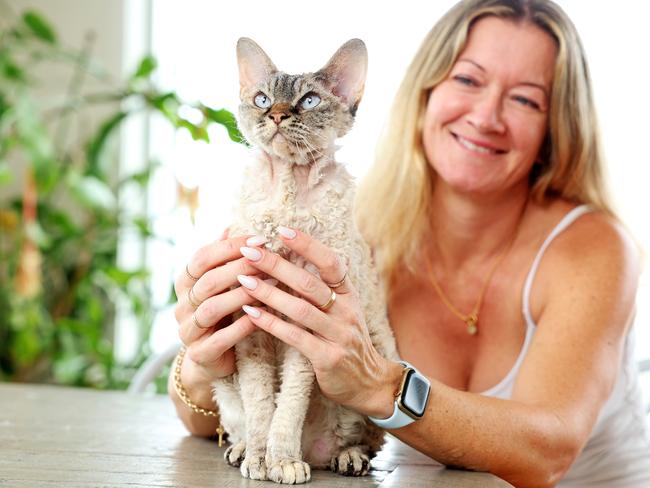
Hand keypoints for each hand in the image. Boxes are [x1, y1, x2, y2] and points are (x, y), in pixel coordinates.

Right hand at [174, 230, 267, 384]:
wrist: (210, 359)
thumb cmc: (222, 313)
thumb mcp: (220, 284)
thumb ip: (223, 258)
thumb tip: (231, 225)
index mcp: (185, 282)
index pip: (201, 257)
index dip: (230, 247)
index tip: (260, 239)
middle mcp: (182, 305)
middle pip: (207, 281)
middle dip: (239, 268)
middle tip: (267, 260)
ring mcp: (188, 331)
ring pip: (211, 308)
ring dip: (242, 295)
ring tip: (270, 286)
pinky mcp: (200, 354)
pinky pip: (220, 339)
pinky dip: (241, 327)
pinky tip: (261, 316)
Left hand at [236, 226, 401, 417]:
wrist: (368, 382)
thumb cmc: (346, 340)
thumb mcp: (342, 309)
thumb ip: (322, 288)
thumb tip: (292, 257)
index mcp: (348, 294)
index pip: (330, 262)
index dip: (307, 245)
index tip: (281, 230)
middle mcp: (346, 311)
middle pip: (309, 283)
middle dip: (277, 265)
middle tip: (250, 252)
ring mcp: (339, 335)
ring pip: (300, 309)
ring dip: (269, 293)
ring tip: (244, 280)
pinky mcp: (328, 358)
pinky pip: (295, 337)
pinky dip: (271, 324)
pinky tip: (251, 313)